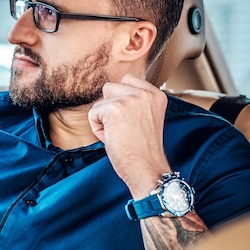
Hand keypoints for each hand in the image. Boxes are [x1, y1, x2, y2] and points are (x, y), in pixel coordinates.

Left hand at [88, 73, 170, 197]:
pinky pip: (93, 113)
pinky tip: (114, 139)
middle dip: (110, 108)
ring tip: (119, 134)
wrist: (147, 169)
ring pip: (101, 100)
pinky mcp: (115, 108)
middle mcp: (145, 93)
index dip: (121, 100)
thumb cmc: (143, 150)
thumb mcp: (146, 118)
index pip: (127, 79)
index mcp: (156, 94)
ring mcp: (130, 99)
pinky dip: (98, 129)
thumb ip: (135, 102)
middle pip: (110, 87)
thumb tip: (110, 92)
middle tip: (124, 129)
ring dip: (103, 118)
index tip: (130, 121)